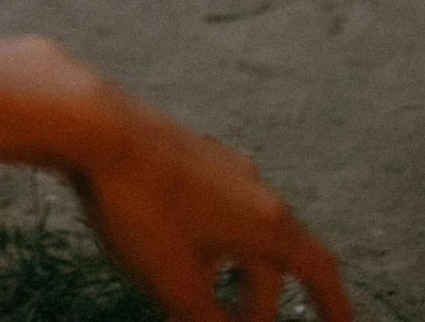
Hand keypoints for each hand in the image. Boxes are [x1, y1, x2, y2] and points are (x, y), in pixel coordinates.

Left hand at [76, 101, 350, 321]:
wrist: (89, 121)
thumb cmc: (138, 204)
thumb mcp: (178, 286)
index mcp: (266, 220)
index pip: (319, 269)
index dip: (335, 307)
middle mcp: (251, 185)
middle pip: (270, 260)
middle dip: (256, 305)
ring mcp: (216, 161)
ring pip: (235, 231)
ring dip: (225, 273)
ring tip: (195, 298)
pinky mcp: (180, 150)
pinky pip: (207, 206)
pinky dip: (202, 242)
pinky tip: (169, 252)